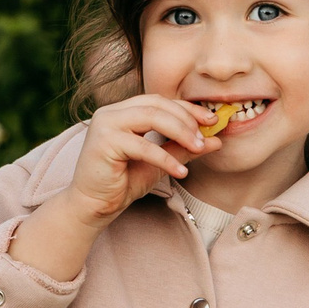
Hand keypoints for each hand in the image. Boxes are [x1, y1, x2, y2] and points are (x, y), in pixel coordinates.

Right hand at [59, 94, 215, 225]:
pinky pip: (143, 146)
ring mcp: (106, 124)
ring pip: (152, 117)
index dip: (188, 108)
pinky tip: (181, 172)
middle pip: (158, 105)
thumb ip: (183, 149)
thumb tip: (216, 141)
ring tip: (198, 149)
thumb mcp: (160, 163)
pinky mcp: (104, 142)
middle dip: (187, 119)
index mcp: (123, 112)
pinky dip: (166, 158)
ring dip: (180, 132)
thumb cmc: (122, 183)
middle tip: (206, 138)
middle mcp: (112, 112)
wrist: (92, 206)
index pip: (160, 101)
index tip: (212, 121)